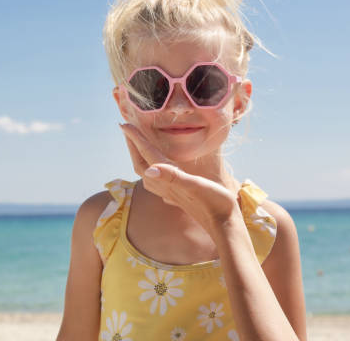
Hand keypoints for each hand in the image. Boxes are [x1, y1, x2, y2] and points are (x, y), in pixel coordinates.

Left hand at [119, 123, 240, 231]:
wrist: (225, 226)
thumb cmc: (215, 203)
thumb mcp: (196, 185)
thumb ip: (173, 176)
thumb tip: (149, 169)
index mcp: (169, 177)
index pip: (147, 154)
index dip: (136, 138)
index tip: (124, 124)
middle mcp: (165, 185)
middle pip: (141, 164)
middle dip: (132, 146)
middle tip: (126, 129)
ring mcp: (170, 193)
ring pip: (147, 173)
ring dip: (139, 157)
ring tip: (137, 145)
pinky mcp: (177, 197)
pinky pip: (157, 180)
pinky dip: (151, 170)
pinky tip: (156, 171)